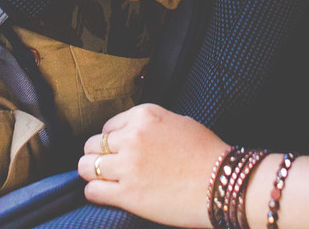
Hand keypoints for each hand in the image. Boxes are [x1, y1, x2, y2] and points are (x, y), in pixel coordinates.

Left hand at [78, 104, 228, 228]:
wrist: (222, 183)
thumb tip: (130, 134)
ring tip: (104, 179)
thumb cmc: (207, 154)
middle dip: (98, 155)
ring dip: (92, 172)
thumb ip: (149, 125)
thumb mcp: (178, 122)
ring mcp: (128, 165)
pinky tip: (107, 193)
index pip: (108, 125)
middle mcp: (133, 137)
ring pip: (86, 166)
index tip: (120, 150)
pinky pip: (93, 189)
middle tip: (110, 166)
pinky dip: (95, 192)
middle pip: (92, 144)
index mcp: (145, 116)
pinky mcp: (128, 193)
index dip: (112, 140)